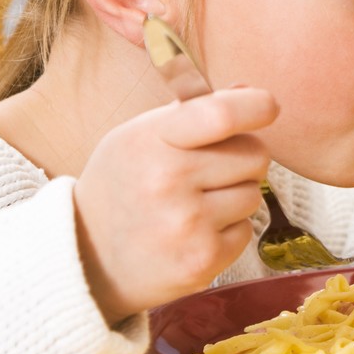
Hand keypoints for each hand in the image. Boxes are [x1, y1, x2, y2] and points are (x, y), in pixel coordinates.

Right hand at [72, 88, 276, 325]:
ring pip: (254, 194)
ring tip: (192, 206)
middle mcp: (167, 179)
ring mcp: (186, 223)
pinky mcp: (202, 260)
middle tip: (208, 173)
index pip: (222, 113)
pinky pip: (247, 230)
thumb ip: (196, 112)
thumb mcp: (142, 136)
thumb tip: (250, 93)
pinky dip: (228, 232)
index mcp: (153, 139)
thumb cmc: (125, 186)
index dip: (256, 106)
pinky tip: (193, 233)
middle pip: (255, 154)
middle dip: (242, 161)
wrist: (87, 259)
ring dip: (234, 199)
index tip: (265, 108)